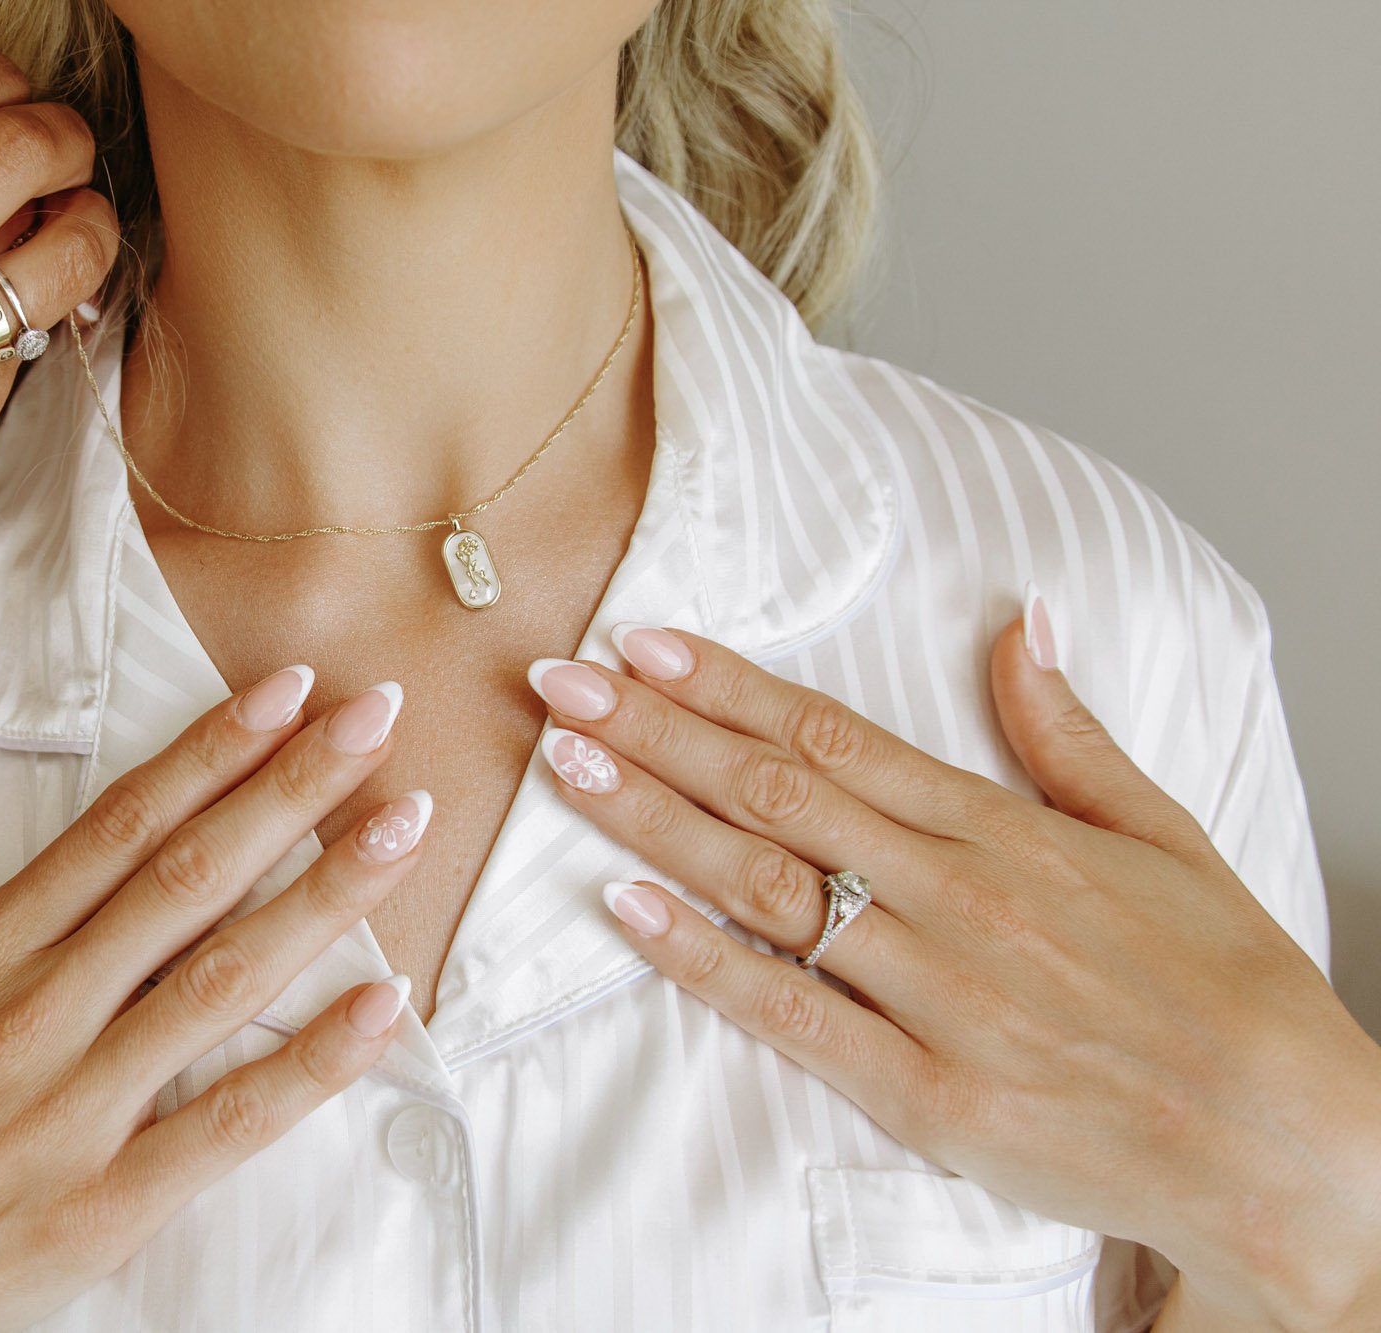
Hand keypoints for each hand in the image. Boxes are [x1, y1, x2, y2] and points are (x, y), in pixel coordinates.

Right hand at [0, 47, 118, 709]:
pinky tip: (24, 333)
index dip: (9, 86)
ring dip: (91, 232)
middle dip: (67, 143)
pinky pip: (30, 353)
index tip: (22, 104)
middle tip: (72, 163)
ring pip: (58, 253)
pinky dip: (42, 331)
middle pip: (16, 149)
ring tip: (81, 238)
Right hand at [0, 669, 425, 1328]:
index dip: (207, 750)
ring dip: (325, 895)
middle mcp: (33, 1017)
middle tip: (376, 717)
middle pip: (188, 878)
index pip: (115, 828)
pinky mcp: (97, 1208)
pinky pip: (226, 1126)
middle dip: (294, 789)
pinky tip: (385, 1005)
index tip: (282, 692)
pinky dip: (313, 1066)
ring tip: (404, 826)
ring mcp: (71, 1113)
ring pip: (222, 979)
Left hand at [525, 617, 1380, 1329]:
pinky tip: (627, 907)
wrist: (1289, 1145)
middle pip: (775, 792)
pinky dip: (703, 957)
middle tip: (560, 684)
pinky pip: (791, 1011)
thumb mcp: (1163, 833)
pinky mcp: (927, 1091)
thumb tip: (1023, 622)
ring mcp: (938, 994)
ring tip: (566, 767)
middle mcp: (958, 897)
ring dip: (653, 820)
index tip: (645, 644)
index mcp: (1005, 830)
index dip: (727, 685)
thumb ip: (1068, 732)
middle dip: (655, 732)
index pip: (835, 733)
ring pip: (767, 885)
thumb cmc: (1227, 985)